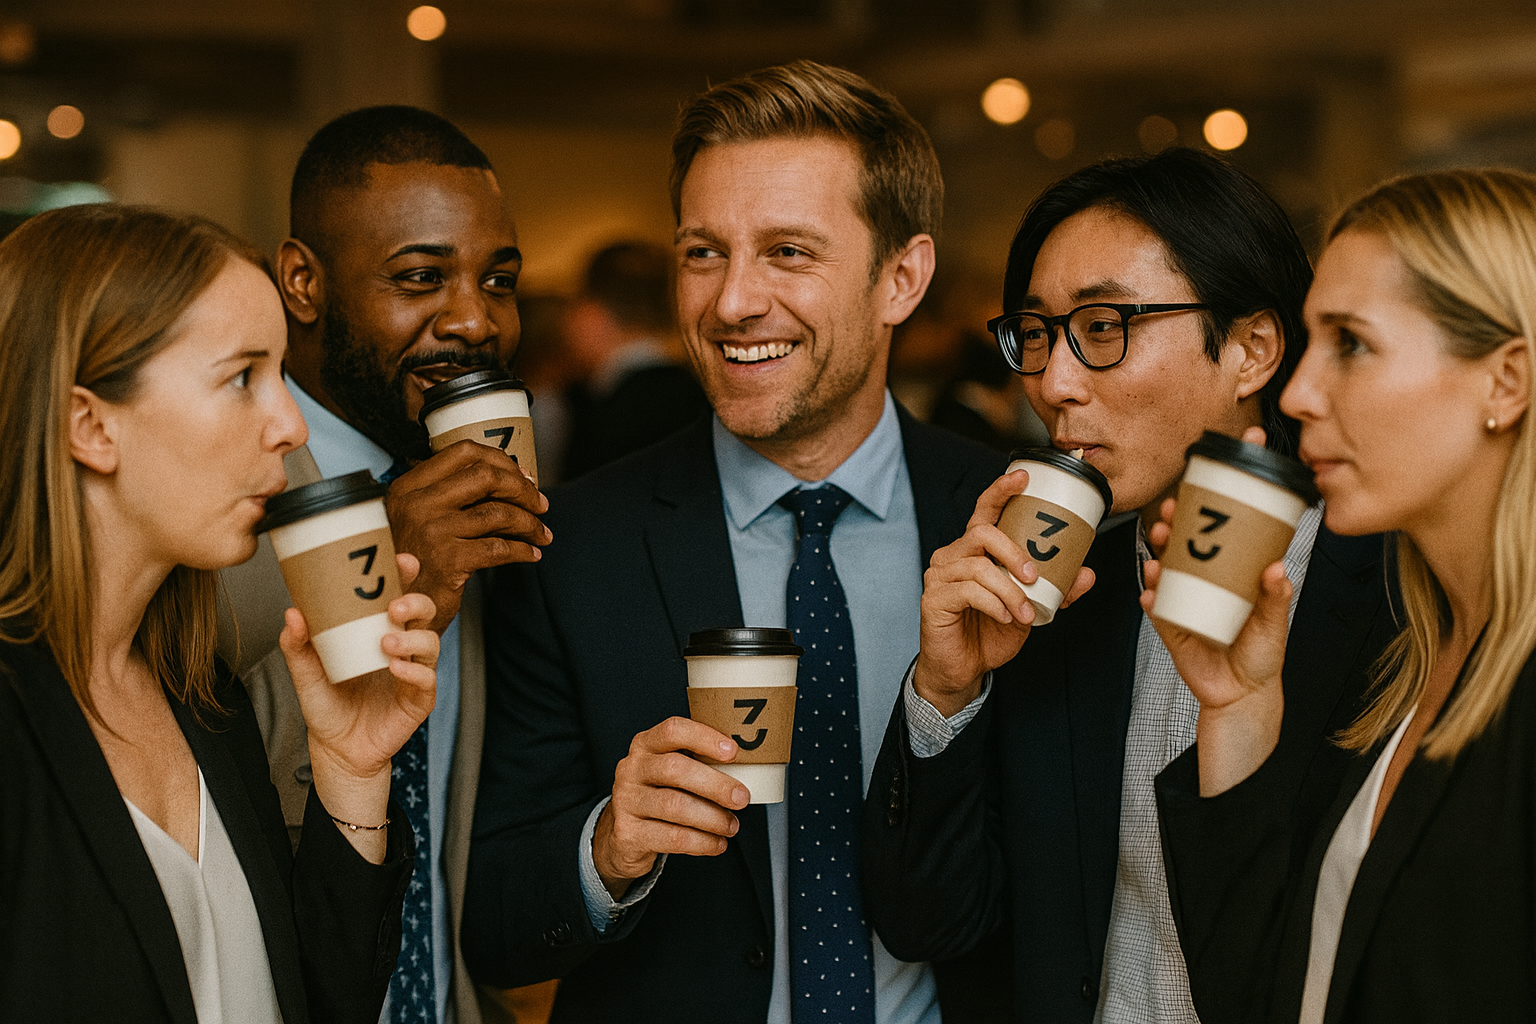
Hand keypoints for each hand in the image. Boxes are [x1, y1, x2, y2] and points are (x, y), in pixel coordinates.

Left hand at [280, 553, 438, 860]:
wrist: (336, 750)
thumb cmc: (328, 706)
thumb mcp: (305, 672)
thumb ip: (297, 645)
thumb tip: (293, 613)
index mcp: (378, 630)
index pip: (398, 594)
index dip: (404, 575)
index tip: (400, 560)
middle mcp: (402, 646)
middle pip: (425, 611)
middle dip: (415, 602)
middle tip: (393, 606)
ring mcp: (414, 672)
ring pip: (431, 642)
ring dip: (412, 637)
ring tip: (385, 642)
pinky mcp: (419, 700)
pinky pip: (426, 679)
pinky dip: (413, 671)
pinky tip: (395, 668)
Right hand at [386, 439, 552, 632]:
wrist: (392, 612)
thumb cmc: (415, 563)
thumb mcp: (417, 519)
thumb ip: (451, 496)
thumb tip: (514, 475)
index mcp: (408, 487)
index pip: (463, 452)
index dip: (501, 460)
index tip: (523, 477)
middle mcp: (416, 504)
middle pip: (486, 476)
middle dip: (522, 489)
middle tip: (540, 504)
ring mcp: (431, 531)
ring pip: (498, 513)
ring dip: (529, 523)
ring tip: (542, 534)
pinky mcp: (447, 561)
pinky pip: (499, 548)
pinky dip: (522, 550)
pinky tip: (531, 554)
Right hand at [591, 717, 749, 900]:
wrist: (624, 833)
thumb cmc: (659, 794)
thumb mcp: (670, 771)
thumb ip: (699, 763)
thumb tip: (748, 766)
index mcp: (646, 744)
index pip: (672, 730)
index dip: (704, 738)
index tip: (733, 751)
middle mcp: (632, 768)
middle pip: (676, 769)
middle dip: (715, 784)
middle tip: (741, 798)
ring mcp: (627, 800)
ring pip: (675, 806)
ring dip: (712, 818)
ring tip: (731, 825)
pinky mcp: (629, 832)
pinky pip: (672, 838)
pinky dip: (701, 842)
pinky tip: (717, 843)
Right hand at [912, 469, 1094, 716]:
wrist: (963, 669)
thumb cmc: (989, 632)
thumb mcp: (1030, 609)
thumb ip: (1056, 591)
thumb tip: (1087, 573)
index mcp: (975, 550)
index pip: (985, 510)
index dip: (1002, 490)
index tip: (1025, 477)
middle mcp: (953, 555)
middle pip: (982, 532)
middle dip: (1014, 552)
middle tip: (1035, 576)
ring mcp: (939, 575)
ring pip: (979, 567)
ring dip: (1010, 590)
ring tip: (1025, 612)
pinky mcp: (933, 598)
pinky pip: (968, 591)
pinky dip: (993, 604)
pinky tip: (1004, 617)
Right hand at [1140, 489, 1290, 795]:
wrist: (1240, 694)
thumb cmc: (1261, 654)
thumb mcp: (1274, 624)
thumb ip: (1274, 597)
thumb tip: (1276, 568)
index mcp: (1234, 571)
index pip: (1228, 526)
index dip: (1225, 494)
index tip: (1233, 459)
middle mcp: (1206, 577)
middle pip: (1186, 537)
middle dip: (1175, 515)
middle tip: (1172, 504)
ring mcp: (1185, 596)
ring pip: (1166, 561)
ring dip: (1158, 545)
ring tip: (1159, 536)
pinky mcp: (1169, 620)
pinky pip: (1156, 601)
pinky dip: (1152, 592)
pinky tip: (1152, 588)